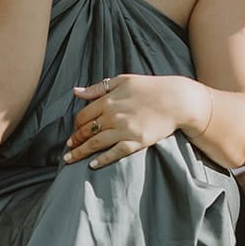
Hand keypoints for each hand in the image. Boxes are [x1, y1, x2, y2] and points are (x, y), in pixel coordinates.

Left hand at [65, 74, 197, 168]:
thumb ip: (98, 88)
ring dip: (80, 152)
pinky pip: (115, 153)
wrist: (176, 100)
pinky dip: (102, 160)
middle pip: (87, 131)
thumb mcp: (123, 80)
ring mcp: (125, 130)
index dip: (76, 125)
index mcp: (109, 100)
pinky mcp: (137, 141)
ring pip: (96, 143)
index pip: (83, 116)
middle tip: (68, 148)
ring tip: (70, 159)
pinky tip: (92, 165)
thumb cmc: (150, 88)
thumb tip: (75, 92)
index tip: (75, 130)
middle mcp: (114, 116)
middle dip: (75, 140)